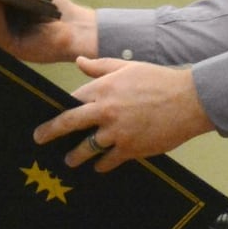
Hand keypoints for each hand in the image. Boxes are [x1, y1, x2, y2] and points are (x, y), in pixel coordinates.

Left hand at [32, 59, 212, 171]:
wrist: (189, 101)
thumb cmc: (159, 80)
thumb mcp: (128, 67)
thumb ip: (100, 66)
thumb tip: (79, 61)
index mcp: (103, 89)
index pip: (71, 100)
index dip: (60, 106)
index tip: (51, 113)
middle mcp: (105, 111)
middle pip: (68, 123)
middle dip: (49, 131)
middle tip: (39, 138)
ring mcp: (116, 132)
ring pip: (86, 148)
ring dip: (75, 156)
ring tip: (70, 160)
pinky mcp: (130, 149)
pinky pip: (108, 161)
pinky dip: (102, 165)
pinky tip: (98, 167)